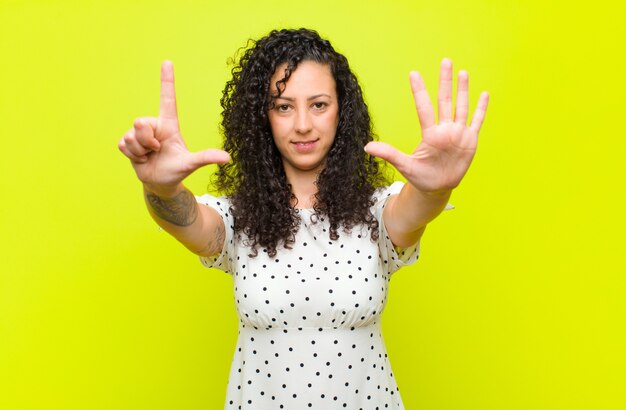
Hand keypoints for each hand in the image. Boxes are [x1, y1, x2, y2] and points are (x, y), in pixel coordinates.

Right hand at [118, 61, 229, 195]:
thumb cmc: (177, 170)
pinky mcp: (128, 142)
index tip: (168, 62)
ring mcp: (139, 134)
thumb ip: (206, 158)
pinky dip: (132, 155)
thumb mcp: (191, 163)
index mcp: (169, 125)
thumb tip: (228, 158)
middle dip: (146, 141)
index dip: (167, 81)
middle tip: (156, 150)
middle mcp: (154, 125)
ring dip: (140, 151)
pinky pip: (123, 144)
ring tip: (150, 156)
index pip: (167, 99)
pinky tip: (141, 159)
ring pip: (131, 136)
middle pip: (140, 123)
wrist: (160, 183)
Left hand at [365, 58, 488, 193]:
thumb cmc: (420, 176)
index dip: (419, 91)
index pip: (424, 107)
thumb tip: (367, 147)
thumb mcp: (404, 165)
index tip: (414, 74)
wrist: (437, 188)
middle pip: (445, 100)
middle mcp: (444, 129)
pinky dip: (481, 109)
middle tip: (445, 61)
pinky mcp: (470, 140)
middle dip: (445, 81)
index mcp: (429, 134)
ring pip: (461, 107)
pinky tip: (484, 94)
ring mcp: (458, 133)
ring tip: (463, 72)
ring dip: (463, 90)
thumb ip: (389, 154)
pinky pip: (476, 122)